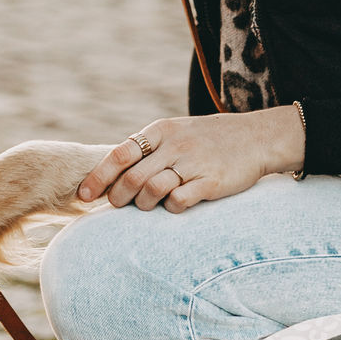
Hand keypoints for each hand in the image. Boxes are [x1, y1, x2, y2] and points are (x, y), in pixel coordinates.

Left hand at [77, 107, 305, 213]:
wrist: (257, 138)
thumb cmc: (210, 139)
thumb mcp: (177, 132)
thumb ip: (148, 149)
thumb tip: (112, 175)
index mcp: (161, 130)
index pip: (119, 154)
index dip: (98, 177)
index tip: (83, 196)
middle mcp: (174, 145)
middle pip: (131, 178)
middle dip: (117, 198)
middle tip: (115, 207)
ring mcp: (193, 163)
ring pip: (151, 191)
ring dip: (143, 205)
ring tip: (146, 207)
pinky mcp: (211, 182)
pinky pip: (179, 202)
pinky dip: (171, 208)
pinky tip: (175, 206)